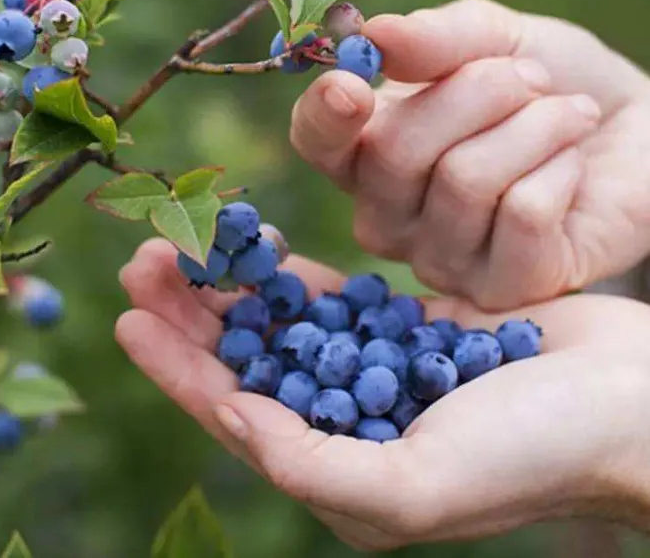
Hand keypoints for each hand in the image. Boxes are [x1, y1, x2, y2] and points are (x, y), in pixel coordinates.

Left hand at [115, 238, 649, 550]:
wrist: (631, 402)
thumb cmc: (536, 454)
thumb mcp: (417, 484)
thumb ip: (315, 465)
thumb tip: (234, 421)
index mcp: (339, 472)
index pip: (235, 416)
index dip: (177, 369)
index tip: (128, 319)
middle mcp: (346, 425)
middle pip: (246, 364)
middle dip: (190, 316)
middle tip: (143, 260)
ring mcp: (373, 373)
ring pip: (279, 326)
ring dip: (230, 287)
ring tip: (182, 243)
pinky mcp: (405, 329)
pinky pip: (331, 299)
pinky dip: (291, 274)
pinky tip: (255, 246)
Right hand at [290, 0, 649, 309]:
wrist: (633, 130)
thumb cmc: (548, 84)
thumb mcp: (493, 40)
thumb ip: (434, 39)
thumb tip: (375, 37)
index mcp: (367, 153)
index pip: (316, 143)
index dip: (324, 116)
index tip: (352, 84)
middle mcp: (388, 217)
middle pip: (394, 153)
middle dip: (478, 92)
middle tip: (530, 79)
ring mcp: (439, 260)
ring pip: (464, 180)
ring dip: (533, 126)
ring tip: (567, 115)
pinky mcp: (500, 288)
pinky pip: (520, 214)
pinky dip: (560, 169)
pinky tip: (572, 168)